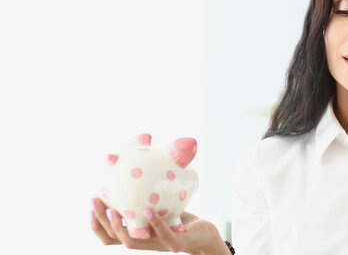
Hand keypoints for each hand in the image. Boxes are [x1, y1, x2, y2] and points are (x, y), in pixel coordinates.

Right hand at [90, 197, 229, 253]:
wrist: (203, 232)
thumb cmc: (178, 216)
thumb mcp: (159, 201)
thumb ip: (146, 191)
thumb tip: (137, 155)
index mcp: (137, 232)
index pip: (109, 235)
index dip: (96, 223)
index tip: (91, 203)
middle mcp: (144, 241)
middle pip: (114, 237)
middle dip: (100, 220)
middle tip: (95, 200)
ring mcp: (159, 244)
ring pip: (132, 241)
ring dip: (119, 226)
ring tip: (113, 209)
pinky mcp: (176, 244)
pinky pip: (163, 236)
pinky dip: (154, 224)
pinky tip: (148, 211)